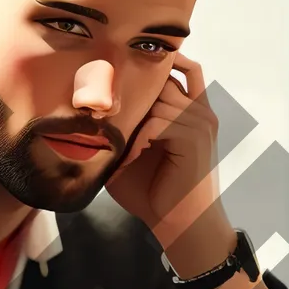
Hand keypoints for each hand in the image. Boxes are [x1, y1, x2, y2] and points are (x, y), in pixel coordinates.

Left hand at [106, 53, 229, 256]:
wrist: (178, 222)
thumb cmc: (152, 191)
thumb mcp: (132, 149)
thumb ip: (125, 123)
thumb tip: (87, 101)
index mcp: (191, 108)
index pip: (180, 66)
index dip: (151, 66)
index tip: (114, 76)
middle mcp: (200, 109)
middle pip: (164, 78)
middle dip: (134, 92)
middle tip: (106, 111)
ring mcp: (201, 122)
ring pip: (159, 99)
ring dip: (134, 121)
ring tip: (122, 147)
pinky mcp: (195, 137)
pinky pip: (159, 122)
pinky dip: (139, 140)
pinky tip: (131, 159)